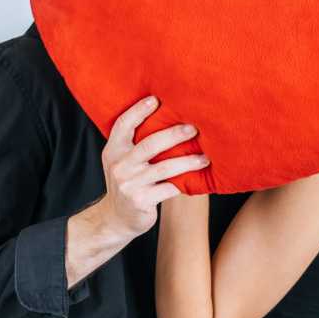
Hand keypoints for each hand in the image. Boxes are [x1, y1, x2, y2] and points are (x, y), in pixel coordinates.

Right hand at [96, 95, 206, 236]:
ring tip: (205, 157)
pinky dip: (185, 182)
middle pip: (149, 144)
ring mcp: (129, 184)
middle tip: (194, 128)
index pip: (123, 125)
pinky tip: (199, 176)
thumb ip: (135, 143)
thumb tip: (169, 118)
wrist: (116, 218)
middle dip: (174, 135)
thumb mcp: (122, 161)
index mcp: (113, 150)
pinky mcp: (141, 201)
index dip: (138, 111)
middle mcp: (119, 165)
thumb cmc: (128, 182)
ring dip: (188, 161)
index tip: (156, 99)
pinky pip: (169, 188)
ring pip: (164, 168)